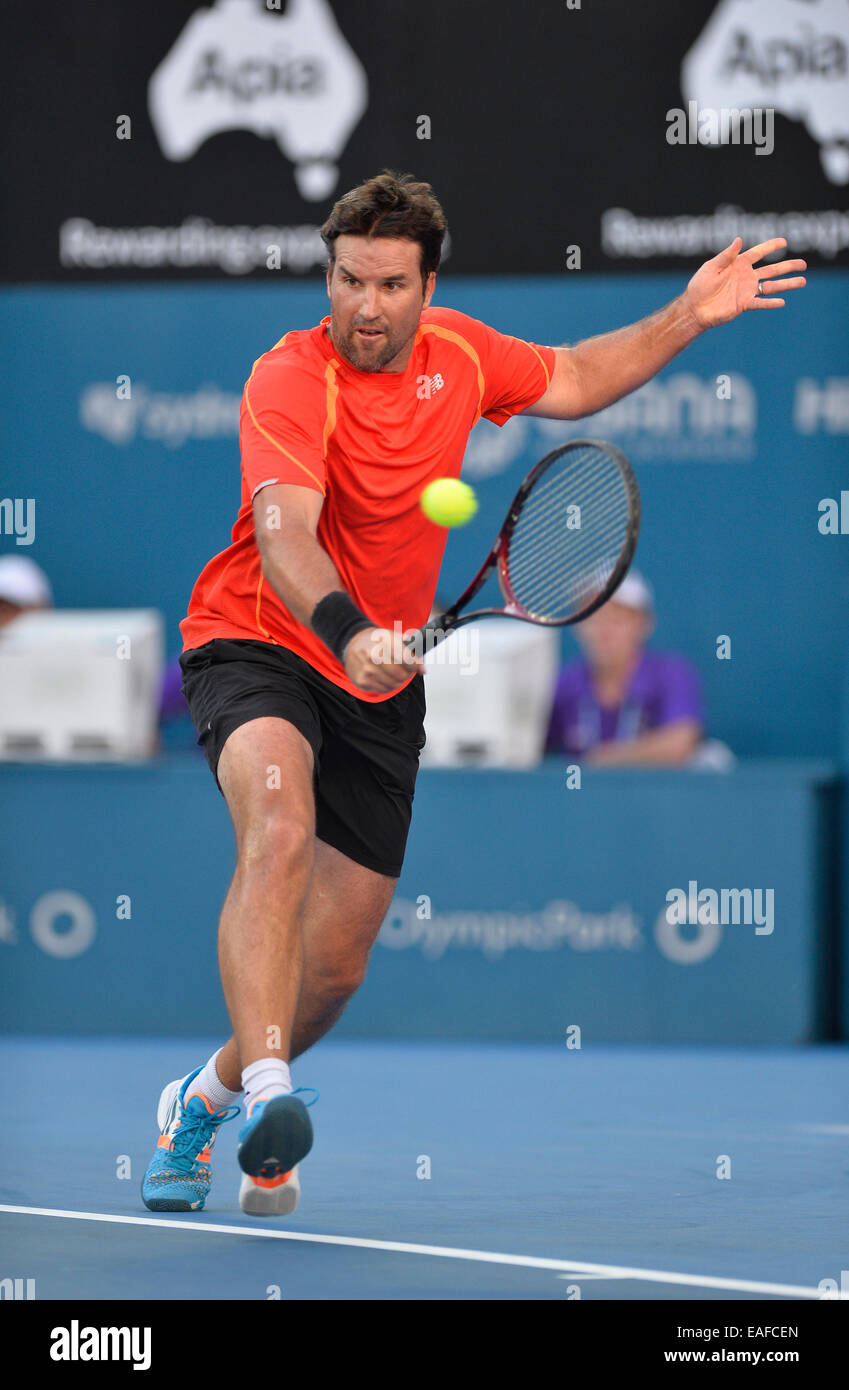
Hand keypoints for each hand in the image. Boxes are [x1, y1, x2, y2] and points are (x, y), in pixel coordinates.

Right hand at [343, 626, 423, 693]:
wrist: (352, 644)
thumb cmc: (376, 641)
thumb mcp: (394, 637)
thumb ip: (411, 652)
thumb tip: (422, 670)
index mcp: (383, 642)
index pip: (406, 659)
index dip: (414, 665)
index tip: (416, 666)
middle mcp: (373, 656)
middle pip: (401, 674)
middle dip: (407, 674)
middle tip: (406, 670)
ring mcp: (367, 670)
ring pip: (394, 684)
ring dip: (398, 681)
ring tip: (395, 673)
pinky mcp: (363, 681)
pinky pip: (384, 690)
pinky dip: (388, 686)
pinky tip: (385, 677)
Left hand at [684, 237, 806, 328]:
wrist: (694, 308)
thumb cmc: (699, 285)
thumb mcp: (712, 267)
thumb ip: (727, 255)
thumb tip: (739, 239)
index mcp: (738, 264)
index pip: (758, 253)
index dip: (771, 246)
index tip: (784, 242)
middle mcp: (746, 276)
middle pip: (772, 270)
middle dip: (788, 266)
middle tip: (804, 264)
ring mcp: (746, 291)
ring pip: (771, 286)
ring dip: (787, 284)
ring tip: (802, 281)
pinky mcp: (744, 304)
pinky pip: (760, 303)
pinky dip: (770, 303)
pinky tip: (782, 302)